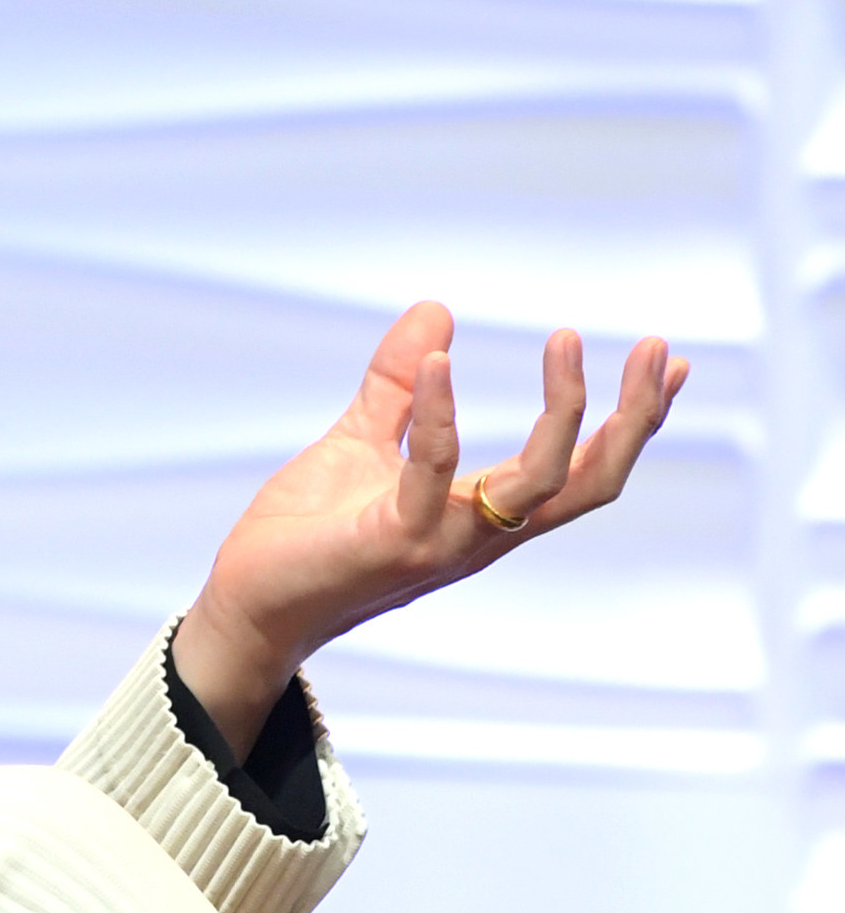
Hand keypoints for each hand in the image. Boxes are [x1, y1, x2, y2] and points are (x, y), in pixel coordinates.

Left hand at [171, 301, 688, 760]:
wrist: (247, 602)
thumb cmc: (306, 534)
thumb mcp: (361, 441)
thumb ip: (400, 387)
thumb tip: (436, 310)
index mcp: (481, 513)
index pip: (581, 471)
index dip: (630, 421)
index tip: (665, 362)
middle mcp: (477, 534)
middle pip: (588, 484)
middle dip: (632, 420)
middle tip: (656, 351)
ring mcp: (440, 542)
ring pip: (538, 486)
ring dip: (566, 411)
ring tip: (569, 338)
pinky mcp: (389, 542)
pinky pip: (432, 473)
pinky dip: (440, 412)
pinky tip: (439, 356)